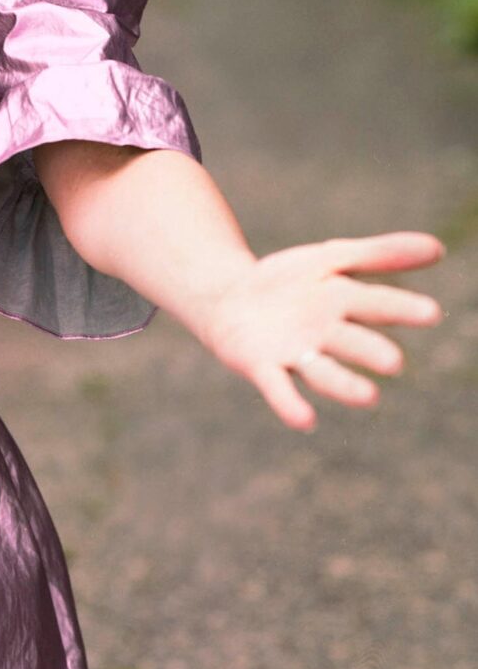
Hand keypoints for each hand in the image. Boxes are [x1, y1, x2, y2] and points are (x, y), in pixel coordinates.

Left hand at [197, 231, 444, 429]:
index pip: (377, 305)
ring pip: (323, 372)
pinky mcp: (262, 367)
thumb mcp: (331, 257)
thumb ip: (380, 254)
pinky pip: (278, 388)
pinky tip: (304, 420)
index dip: (401, 309)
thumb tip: (438, 249)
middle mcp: (325, 333)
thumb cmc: (291, 282)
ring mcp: (295, 353)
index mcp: (345, 302)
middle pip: (351, 342)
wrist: (229, 297)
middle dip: (370, 352)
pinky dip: (289, 404)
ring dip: (344, 385)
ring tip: (368, 397)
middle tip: (394, 362)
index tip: (431, 314)